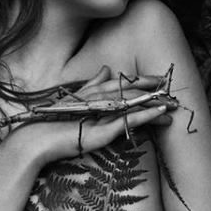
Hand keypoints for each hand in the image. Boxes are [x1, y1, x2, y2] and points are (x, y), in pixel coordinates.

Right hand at [11, 66, 172, 164]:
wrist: (36, 141)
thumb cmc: (51, 126)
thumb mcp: (75, 103)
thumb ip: (91, 85)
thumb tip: (106, 69)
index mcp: (91, 93)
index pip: (121, 83)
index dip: (140, 80)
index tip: (158, 80)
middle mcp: (97, 98)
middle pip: (130, 90)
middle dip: (152, 89)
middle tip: (172, 88)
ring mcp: (100, 112)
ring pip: (133, 103)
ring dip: (155, 103)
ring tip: (174, 103)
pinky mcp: (103, 129)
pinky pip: (129, 120)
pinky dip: (147, 115)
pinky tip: (161, 113)